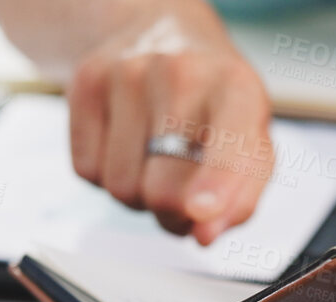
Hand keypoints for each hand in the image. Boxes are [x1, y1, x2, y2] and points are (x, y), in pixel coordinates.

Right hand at [66, 13, 272, 243]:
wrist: (162, 34)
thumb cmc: (215, 106)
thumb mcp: (249, 144)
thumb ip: (240, 198)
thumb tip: (203, 234)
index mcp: (237, 88)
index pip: (229, 141)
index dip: (216, 181)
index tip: (200, 210)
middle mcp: (182, 72)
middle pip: (164, 190)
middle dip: (173, 214)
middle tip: (184, 199)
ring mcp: (128, 73)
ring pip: (121, 188)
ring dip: (138, 196)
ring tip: (154, 160)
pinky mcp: (86, 82)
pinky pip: (87, 171)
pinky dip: (106, 175)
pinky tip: (125, 143)